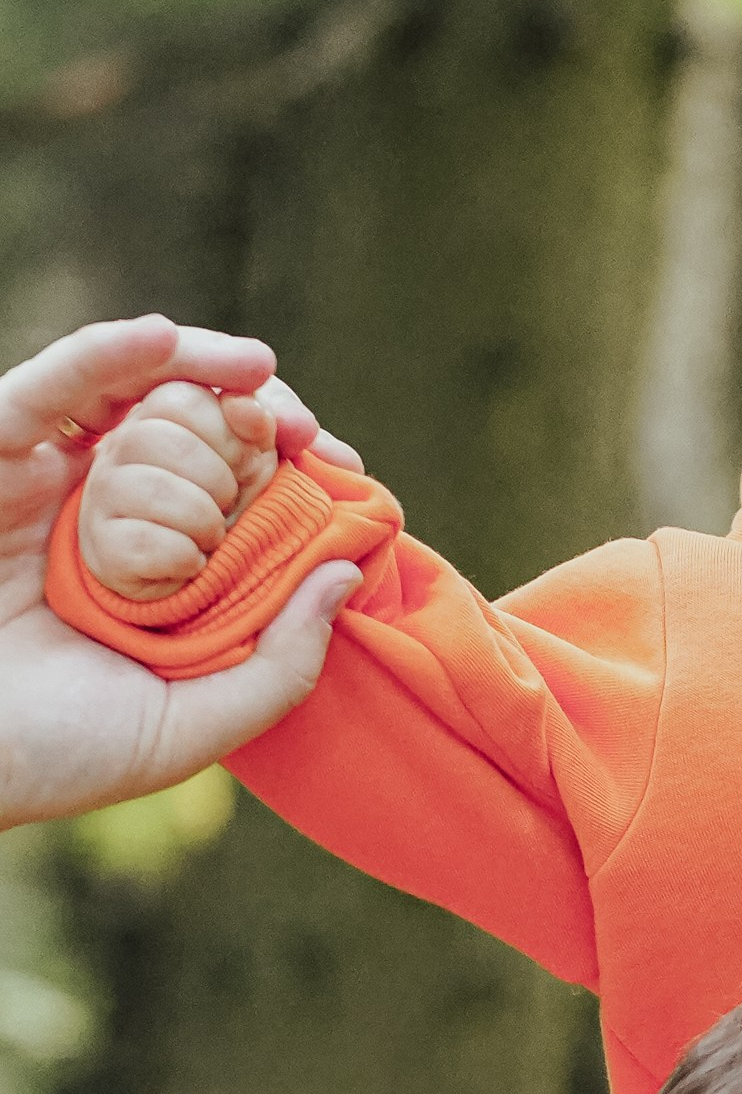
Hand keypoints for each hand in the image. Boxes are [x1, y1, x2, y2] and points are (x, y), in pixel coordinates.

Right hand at [0, 318, 361, 820]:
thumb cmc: (57, 756)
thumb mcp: (189, 725)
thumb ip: (278, 667)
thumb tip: (344, 573)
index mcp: (156, 563)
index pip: (231, 484)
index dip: (287, 462)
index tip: (341, 466)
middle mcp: (105, 512)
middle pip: (191, 425)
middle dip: (256, 411)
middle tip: (302, 429)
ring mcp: (47, 482)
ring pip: (131, 395)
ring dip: (198, 368)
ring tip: (257, 371)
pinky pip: (45, 390)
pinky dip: (102, 354)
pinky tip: (163, 338)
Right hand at [80, 378, 278, 593]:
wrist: (205, 571)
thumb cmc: (231, 500)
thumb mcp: (257, 453)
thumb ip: (265, 422)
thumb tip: (259, 411)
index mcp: (159, 411)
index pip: (184, 397)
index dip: (230, 433)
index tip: (245, 462)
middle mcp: (120, 445)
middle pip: (164, 441)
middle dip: (219, 479)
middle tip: (228, 503)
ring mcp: (104, 493)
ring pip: (155, 490)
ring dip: (205, 521)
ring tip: (212, 534)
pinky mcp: (103, 545)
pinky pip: (147, 543)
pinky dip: (187, 558)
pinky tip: (192, 561)